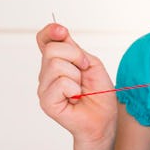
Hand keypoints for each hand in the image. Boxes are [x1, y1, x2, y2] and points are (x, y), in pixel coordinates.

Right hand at [36, 23, 116, 145]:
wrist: (104, 118)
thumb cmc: (99, 93)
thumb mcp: (92, 64)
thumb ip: (75, 49)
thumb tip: (60, 33)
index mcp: (57, 62)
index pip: (44, 40)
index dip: (50, 31)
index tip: (62, 31)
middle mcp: (47, 73)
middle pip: (52, 49)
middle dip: (76, 56)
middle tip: (85, 71)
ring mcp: (44, 87)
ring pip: (56, 65)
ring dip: (76, 75)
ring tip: (80, 88)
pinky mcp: (46, 101)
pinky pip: (60, 83)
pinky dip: (74, 89)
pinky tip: (76, 98)